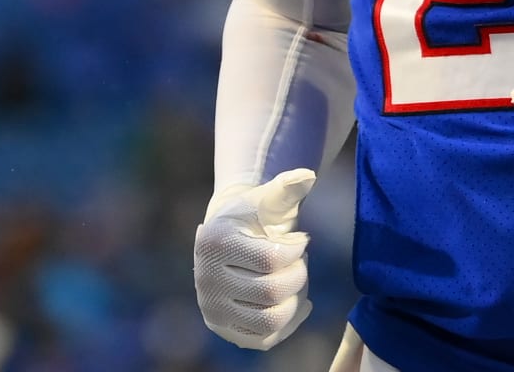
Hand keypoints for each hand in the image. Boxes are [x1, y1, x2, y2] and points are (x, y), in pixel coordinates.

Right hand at [193, 168, 316, 349]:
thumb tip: (308, 175)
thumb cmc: (254, 215)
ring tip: (295, 279)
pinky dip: (288, 322)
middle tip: (299, 260)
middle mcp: (205, 280)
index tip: (301, 238)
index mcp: (214, 243)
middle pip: (271, 292)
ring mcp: (212, 308)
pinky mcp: (224, 329)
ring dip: (295, 300)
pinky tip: (296, 300)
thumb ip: (288, 186)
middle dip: (298, 274)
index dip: (298, 249)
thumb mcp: (268, 197)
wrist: (231, 237)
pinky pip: (265, 338)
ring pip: (270, 320)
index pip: (270, 259)